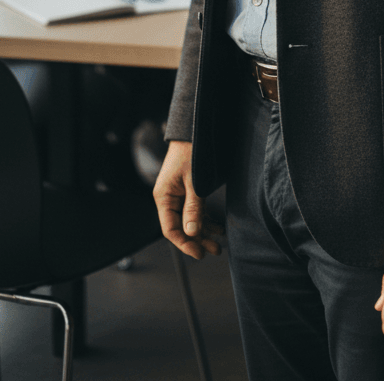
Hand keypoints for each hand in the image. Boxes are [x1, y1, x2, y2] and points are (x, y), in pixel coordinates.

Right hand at [153, 140, 221, 260]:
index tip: (199, 253)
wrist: (194, 130)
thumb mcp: (194, 182)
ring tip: (219, 242)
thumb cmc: (191, 152)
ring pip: (190, 220)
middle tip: (215, 250)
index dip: (184, 243)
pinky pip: (195, 210)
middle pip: (181, 227)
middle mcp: (169, 198)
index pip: (170, 229)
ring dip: (204, 231)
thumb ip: (193, 207)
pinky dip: (205, 219)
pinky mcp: (188, 190)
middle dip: (198, 240)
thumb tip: (192, 233)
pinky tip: (217, 227)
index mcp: (164, 197)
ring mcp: (178, 194)